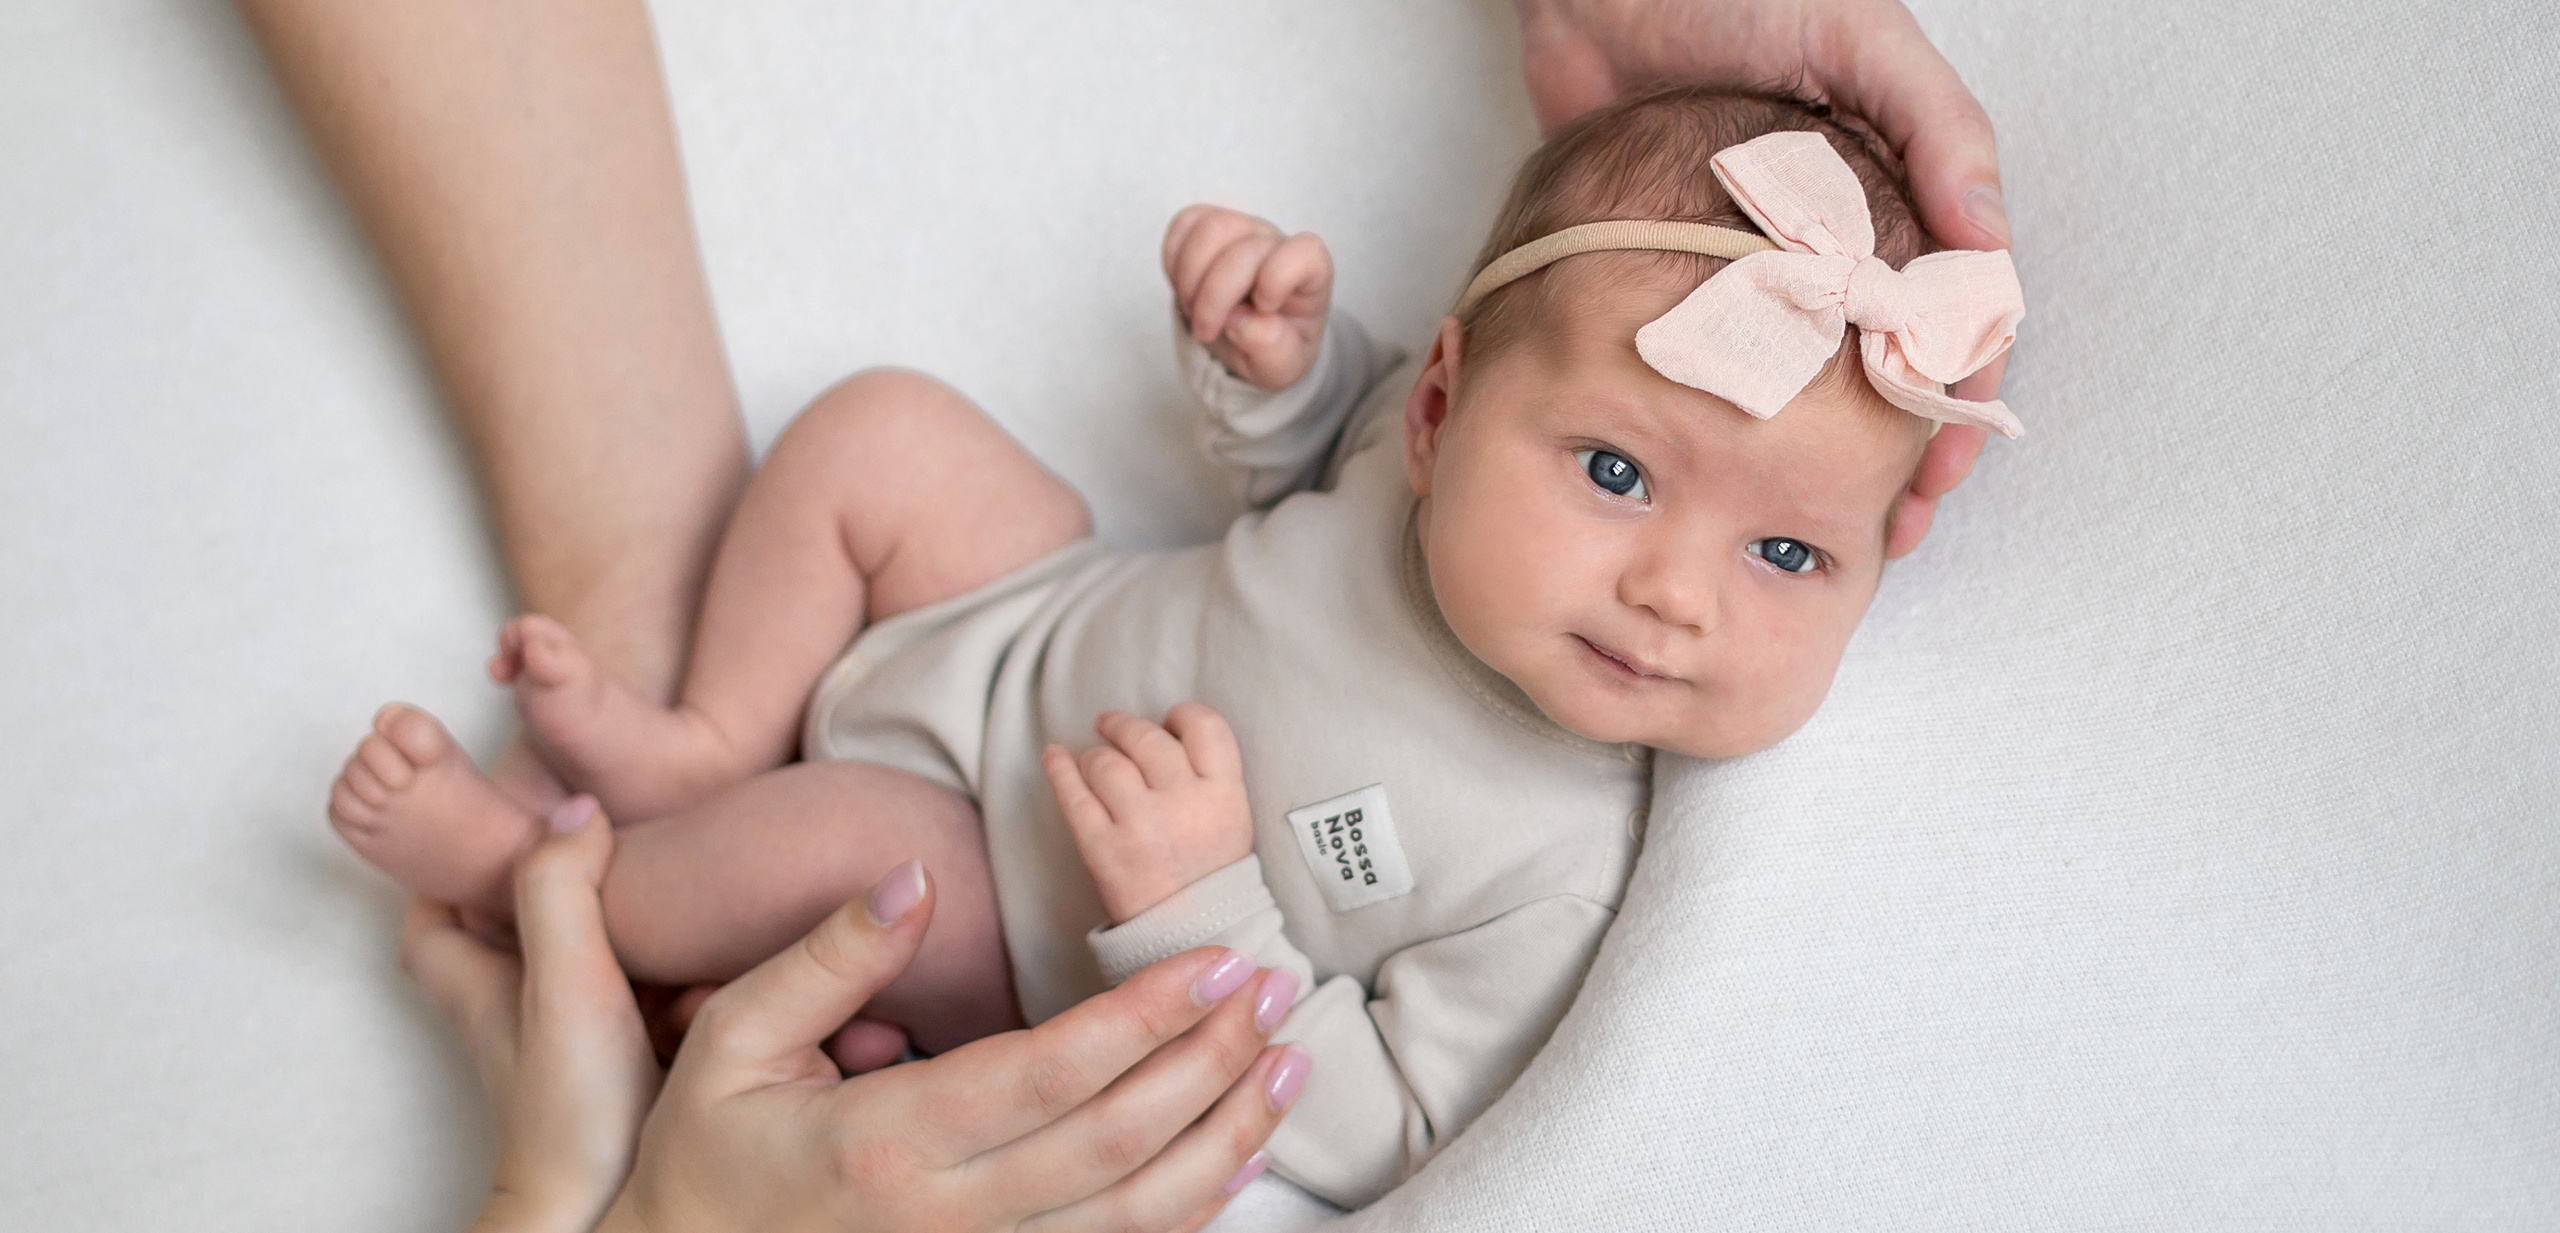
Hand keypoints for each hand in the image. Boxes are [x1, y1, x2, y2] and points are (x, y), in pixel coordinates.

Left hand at [399, 799, 659, 1232]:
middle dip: (545, 879)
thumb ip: (560, 890)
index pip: (431, 916)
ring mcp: (574, 1043)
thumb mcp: (562, 985)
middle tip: (591, 832)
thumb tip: (573, 810)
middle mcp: (521, 1013)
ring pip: (584, 958)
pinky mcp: (626, 1065)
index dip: (448, 866)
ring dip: (620, 921)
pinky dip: (669, 971)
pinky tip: (710, 954)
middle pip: (513, 927)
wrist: (614, 1215)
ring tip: (669, 874)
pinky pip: (641, 996)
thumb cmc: (574, 1119)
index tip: (486, 818)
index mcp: (482, 986)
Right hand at [599, 862, 1304, 1232]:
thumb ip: (827, 956)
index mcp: (886, 1141)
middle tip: (1276, 988)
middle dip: (1211, 1064)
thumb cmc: (704, 1153)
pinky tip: (1237, 1152)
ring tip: (1288, 1063)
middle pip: (1116, 1145)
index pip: (1048, 1074)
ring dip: (1227, 1139)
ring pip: (1135, 1217)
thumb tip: (912, 874)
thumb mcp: (731, 1038)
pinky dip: (1191, 1211)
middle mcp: (946, 1218)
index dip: (1144, 1017)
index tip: (1215, 959)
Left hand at [1044, 705, 1256, 924]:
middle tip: (1112, 726)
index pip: (1205, 727)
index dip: (1181, 716)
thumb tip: (1160, 730)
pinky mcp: (1103, 850)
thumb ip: (1207, 776)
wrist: (1191, 940)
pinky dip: (1059, 768)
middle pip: (1147, 738)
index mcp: (1225, 796)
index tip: (1168, 721)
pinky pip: (1073, 794)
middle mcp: (1185, 806)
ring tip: (1095, 764)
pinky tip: (1054, 756)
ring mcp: (1142, 827)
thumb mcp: (1232, 820)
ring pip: (1106, 762)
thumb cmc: (1208, 875)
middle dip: (1124, 727)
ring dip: (1096, 756)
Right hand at [1162, 206, 1332, 390]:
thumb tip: (1241, 323)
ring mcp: (1242, 229)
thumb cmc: (1272, 345)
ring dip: (1189, 279)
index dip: (1278, 279)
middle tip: (1206, 331)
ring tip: (1192, 310)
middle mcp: (1276, 243)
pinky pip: (1184, 225)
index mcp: (1309, 274)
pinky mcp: (1208, 225)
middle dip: (1213, 299)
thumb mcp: (1281, 365)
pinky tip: (1185, 289)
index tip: (1263, 308)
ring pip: (1209, 230)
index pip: (1304, 253)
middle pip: (1241, 250)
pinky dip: (1174, 262)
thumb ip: (1272, 349)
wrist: (1247, 336)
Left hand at [1511, 0, 2008, 552]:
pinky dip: (1732, 424)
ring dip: (1823, 464)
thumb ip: (1937, 126)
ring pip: (1805, 386)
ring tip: (1819, 529)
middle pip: (1885, 371)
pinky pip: (1716, 361)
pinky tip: (1731, 482)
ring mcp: (1756, 263)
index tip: (1940, 465)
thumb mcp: (1861, 38)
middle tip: (1887, 531)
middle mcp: (1835, 239)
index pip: (1953, 315)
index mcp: (1897, 194)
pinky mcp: (1677, 270)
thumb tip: (1990, 240)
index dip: (1958, 396)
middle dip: (1897, 458)